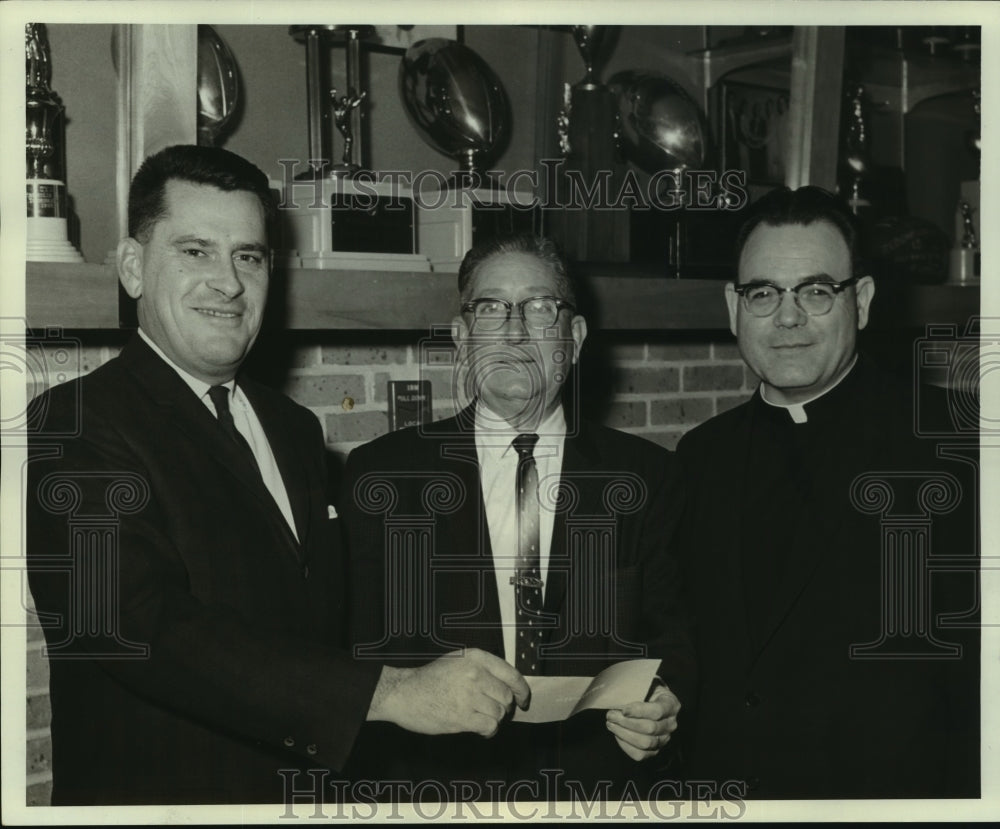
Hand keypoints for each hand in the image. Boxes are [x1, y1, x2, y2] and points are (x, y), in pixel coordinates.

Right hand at [367, 648, 530, 737]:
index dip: (522, 690)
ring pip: (499, 713)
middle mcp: (475, 674)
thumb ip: (481, 669)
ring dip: (494, 719)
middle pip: (507, 697)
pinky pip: (490, 727)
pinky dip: (488, 731)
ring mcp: (469, 695)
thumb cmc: (429, 679)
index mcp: (476, 657)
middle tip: (493, 710)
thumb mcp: (457, 661)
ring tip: (480, 718)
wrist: (404, 693)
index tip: (523, 699)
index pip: (512, 675)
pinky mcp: (462, 717)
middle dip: (504, 707)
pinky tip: (479, 728)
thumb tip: (508, 686)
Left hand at [605, 685, 679, 761]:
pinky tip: (617, 734)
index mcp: (671, 705)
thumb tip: (615, 697)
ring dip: (623, 734)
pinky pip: (640, 755)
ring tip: (611, 724)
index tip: (623, 709)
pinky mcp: (655, 750)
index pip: (657, 711)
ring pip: (645, 743)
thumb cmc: (645, 691)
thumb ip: (635, 690)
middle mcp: (671, 724)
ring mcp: (664, 739)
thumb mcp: (644, 685)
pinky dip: (625, 745)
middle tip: (610, 715)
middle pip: (650, 728)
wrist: (651, 701)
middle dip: (626, 723)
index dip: (639, 711)